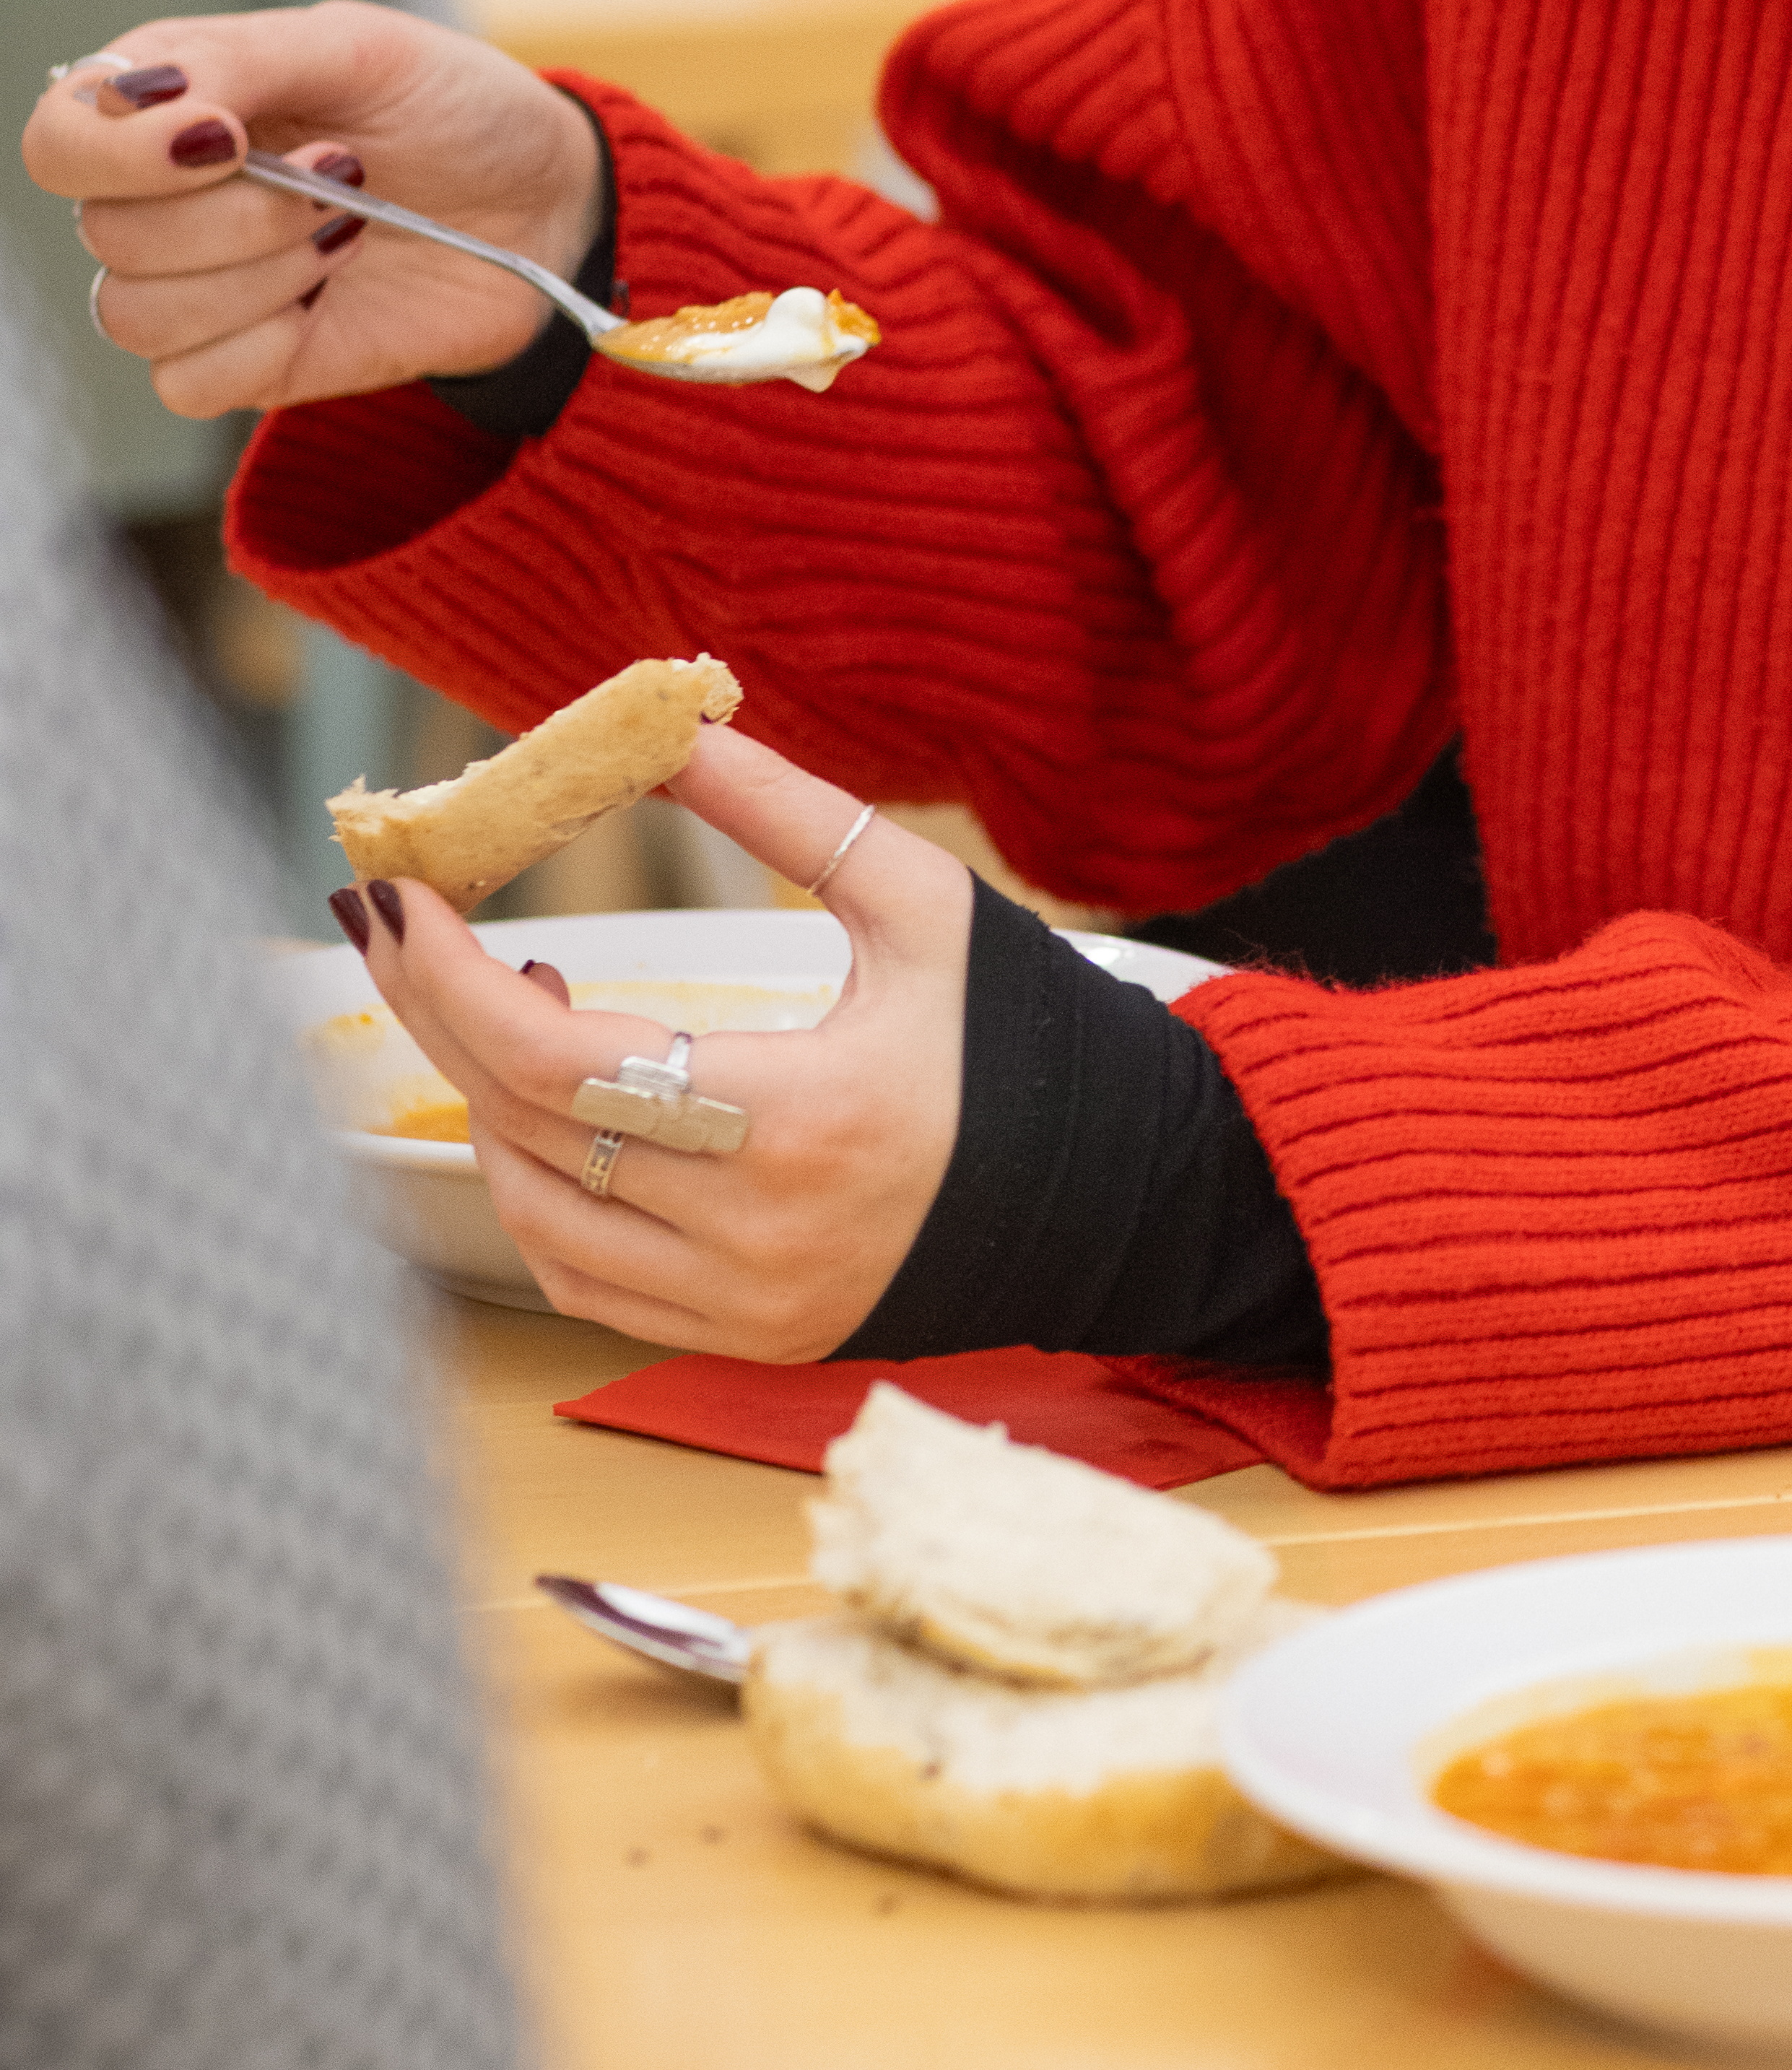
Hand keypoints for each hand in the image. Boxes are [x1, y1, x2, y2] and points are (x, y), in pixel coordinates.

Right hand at [26, 5, 606, 415]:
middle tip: (341, 173)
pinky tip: (331, 296)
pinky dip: (264, 343)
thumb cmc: (455, 109)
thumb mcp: (362, 47)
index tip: (225, 136)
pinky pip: (188, 383)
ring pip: (137, 314)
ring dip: (260, 274)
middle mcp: (164, 197)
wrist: (546, 206)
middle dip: (238, 213)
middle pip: (107, 233)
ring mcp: (201, 287)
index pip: (59, 141)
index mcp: (169, 102)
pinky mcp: (247, 362)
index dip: (119, 152)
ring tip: (347, 233)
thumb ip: (242, 59)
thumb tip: (144, 101)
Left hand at [348, 724, 971, 1353]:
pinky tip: (554, 1116)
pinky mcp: (751, 1340)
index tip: (396, 893)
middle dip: (439, 1015)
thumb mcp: (920, 903)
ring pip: (534, 1213)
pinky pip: (583, 1283)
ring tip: (514, 1011)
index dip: (446, 976)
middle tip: (409, 925)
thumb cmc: (1022, 1038)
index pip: (550, 1060)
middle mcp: (759, 1233)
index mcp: (801, 1117)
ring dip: (486, 1106)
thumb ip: (785, 813)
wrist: (1117, 1190)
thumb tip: (664, 730)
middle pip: (521, 1127)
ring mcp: (748, 1304)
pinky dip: (537, 1196)